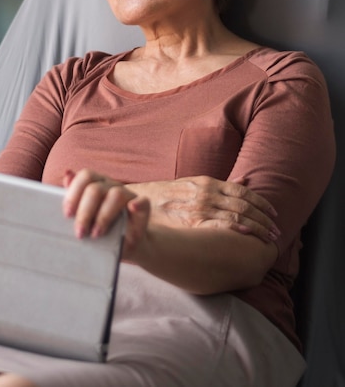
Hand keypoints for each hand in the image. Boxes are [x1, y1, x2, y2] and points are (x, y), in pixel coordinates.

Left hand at [62, 169, 150, 258]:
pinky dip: (138, 204)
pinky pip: (143, 201)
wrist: (125, 245)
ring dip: (104, 216)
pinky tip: (132, 208)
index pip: (85, 177)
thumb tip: (67, 175)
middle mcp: (112, 186)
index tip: (68, 214)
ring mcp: (128, 195)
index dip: (74, 193)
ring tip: (96, 234)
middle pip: (95, 189)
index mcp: (96, 184)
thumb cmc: (100, 230)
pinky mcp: (143, 208)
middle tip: (80, 232)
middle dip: (85, 212)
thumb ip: (75, 197)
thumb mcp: (85, 217)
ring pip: (116, 194)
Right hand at [130, 175, 279, 243]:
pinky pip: (220, 225)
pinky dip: (237, 229)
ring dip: (257, 226)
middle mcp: (207, 192)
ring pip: (237, 215)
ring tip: (269, 238)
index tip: (274, 213)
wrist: (139, 202)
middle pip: (244, 204)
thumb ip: (220, 184)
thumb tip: (245, 179)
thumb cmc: (167, 195)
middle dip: (264, 218)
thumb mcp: (193, 183)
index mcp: (208, 182)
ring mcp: (199, 206)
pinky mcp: (192, 220)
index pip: (243, 191)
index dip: (261, 202)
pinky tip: (248, 235)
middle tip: (277, 230)